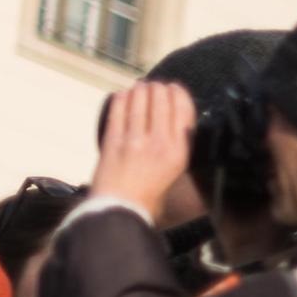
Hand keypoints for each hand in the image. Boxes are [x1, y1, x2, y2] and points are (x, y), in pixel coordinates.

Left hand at [89, 81, 197, 220]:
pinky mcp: (113, 140)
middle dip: (158, 88)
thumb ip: (176, 144)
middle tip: (154, 87)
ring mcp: (135, 140)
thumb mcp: (175, 170)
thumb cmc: (149, 195)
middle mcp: (159, 142)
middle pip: (161, 99)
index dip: (178, 93)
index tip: (174, 88)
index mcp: (179, 151)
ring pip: (139, 100)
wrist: (121, 210)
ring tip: (140, 87)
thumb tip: (171, 118)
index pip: (183, 109)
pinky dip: (121, 98)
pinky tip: (123, 95)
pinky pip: (118, 109)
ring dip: (139, 89)